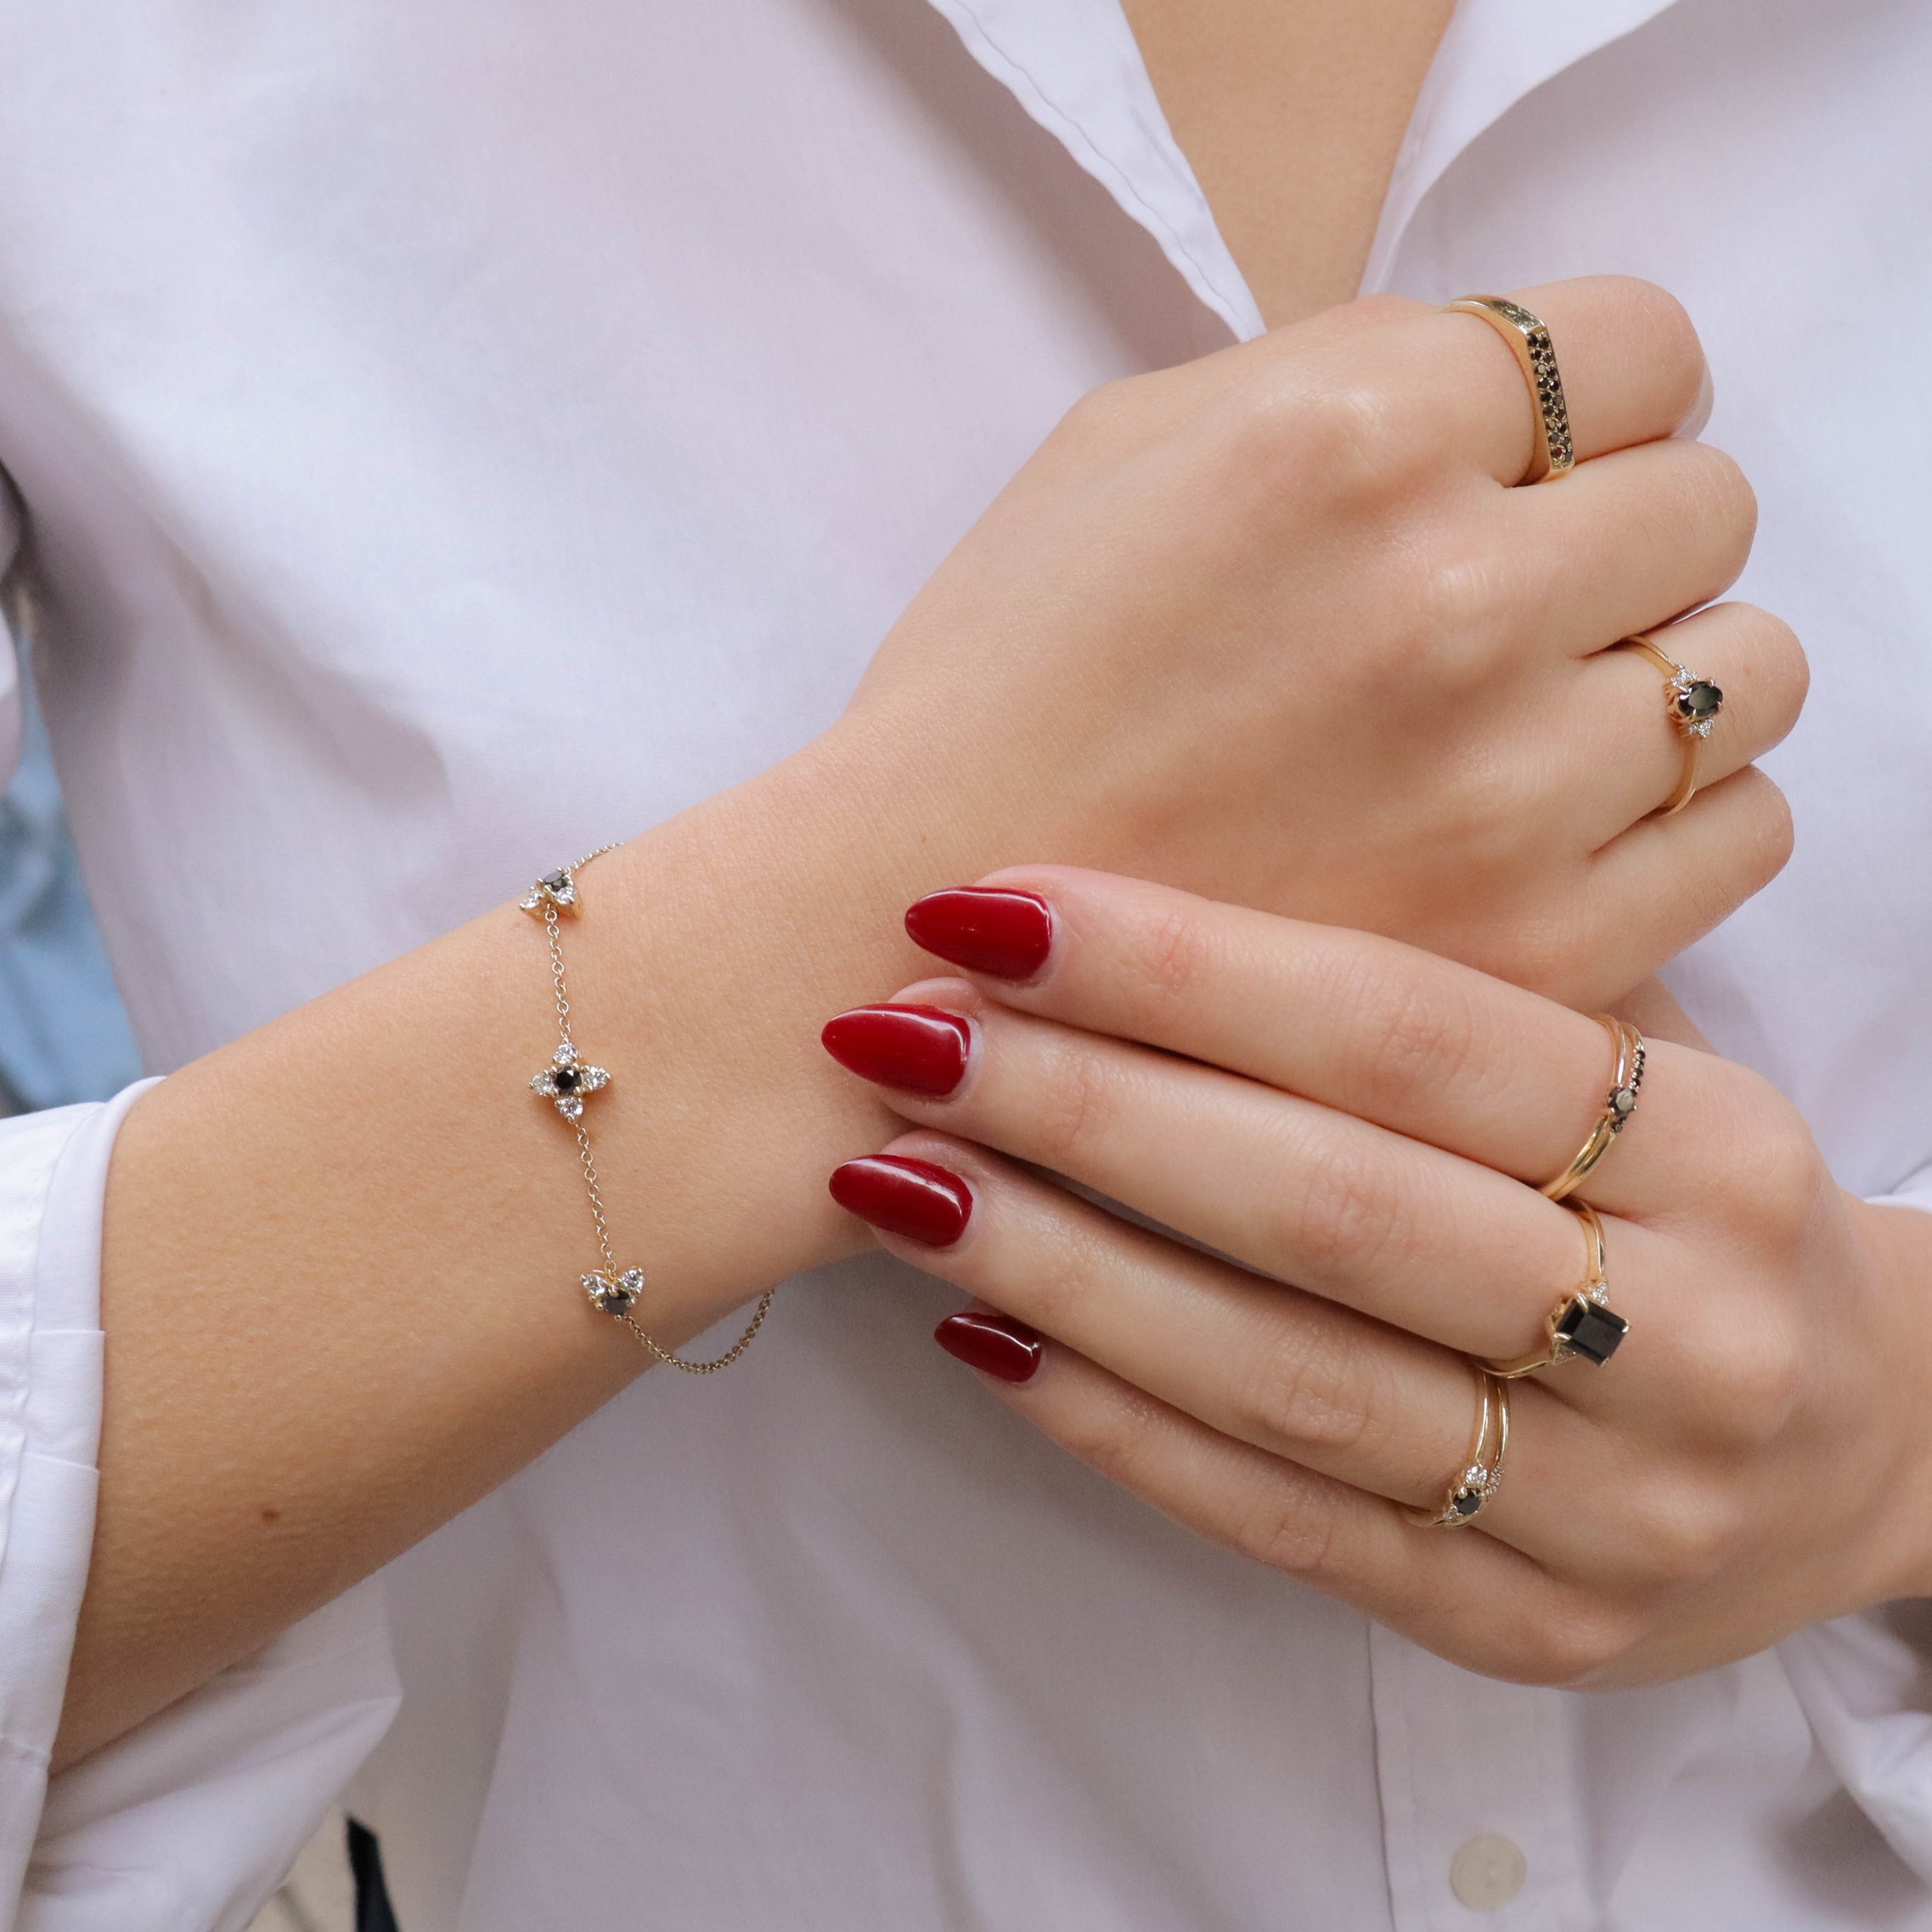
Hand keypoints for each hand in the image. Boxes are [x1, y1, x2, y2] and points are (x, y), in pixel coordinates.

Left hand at [819, 869, 1931, 1683]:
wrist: (1875, 1447)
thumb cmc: (1692, 1213)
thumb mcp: (1639, 1074)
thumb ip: (1457, 1001)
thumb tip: (1146, 913)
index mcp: (1718, 1152)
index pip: (1409, 1036)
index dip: (1184, 968)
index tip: (995, 908)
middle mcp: (1684, 1336)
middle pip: (1330, 1206)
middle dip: (1087, 1109)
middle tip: (900, 1031)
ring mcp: (1609, 1507)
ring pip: (1283, 1376)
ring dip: (1058, 1266)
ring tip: (890, 1176)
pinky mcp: (1524, 1629)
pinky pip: (1281, 1520)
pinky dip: (1112, 1422)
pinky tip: (976, 1329)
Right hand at [825, 277, 1801, 1009]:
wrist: (906, 922)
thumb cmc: (1005, 683)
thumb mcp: (1123, 450)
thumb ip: (1340, 378)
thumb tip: (1497, 387)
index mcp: (1345, 436)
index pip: (1641, 344)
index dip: (1591, 401)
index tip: (1534, 462)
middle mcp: (1453, 598)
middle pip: (1707, 503)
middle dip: (1621, 535)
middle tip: (1511, 600)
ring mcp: (1508, 788)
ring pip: (1747, 673)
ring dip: (1663, 675)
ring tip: (1541, 718)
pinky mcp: (1536, 947)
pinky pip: (1738, 830)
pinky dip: (1680, 812)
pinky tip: (1562, 820)